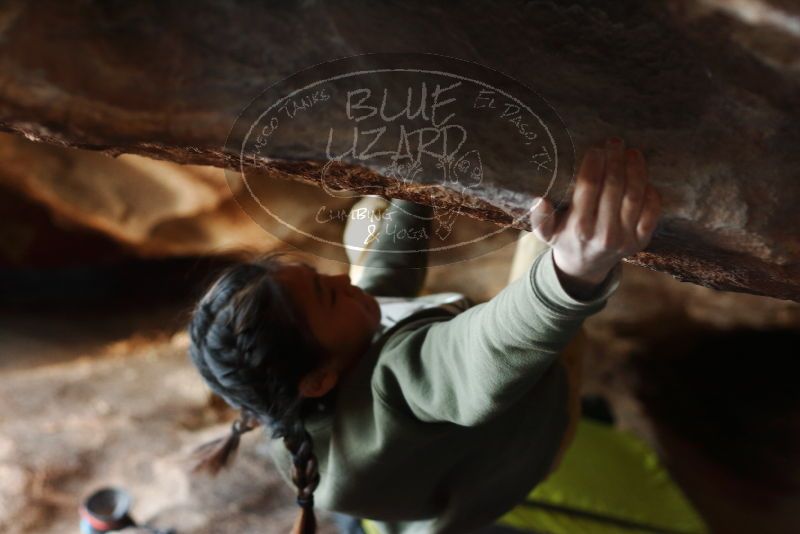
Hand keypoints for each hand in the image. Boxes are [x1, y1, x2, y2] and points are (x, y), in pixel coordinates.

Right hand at [528, 137, 660, 299]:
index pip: (588, 187)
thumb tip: (539, 200)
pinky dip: (650, 191)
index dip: (594, 164)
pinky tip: (643, 176)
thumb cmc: (565, 240)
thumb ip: (540, 218)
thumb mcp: (545, 233)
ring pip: (634, 196)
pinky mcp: (642, 240)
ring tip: (632, 153)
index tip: (595, 148)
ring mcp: (625, 237)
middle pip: (614, 187)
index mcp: (579, 227)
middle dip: (615, 160)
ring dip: (635, 170)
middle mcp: (604, 233)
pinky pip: (651, 211)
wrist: (586, 267)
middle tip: (615, 142)